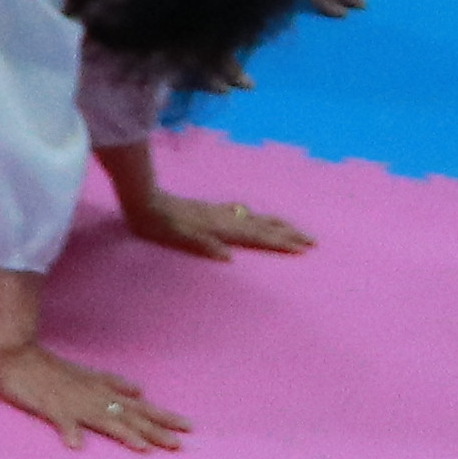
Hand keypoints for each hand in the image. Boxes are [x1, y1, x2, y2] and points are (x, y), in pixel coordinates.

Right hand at [0, 334, 188, 451]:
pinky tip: (77, 445)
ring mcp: (73, 402)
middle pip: (129, 416)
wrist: (16, 353)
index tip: (189, 427)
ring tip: (145, 448)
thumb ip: (112, 382)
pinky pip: (61, 421)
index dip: (163, 416)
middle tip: (178, 445)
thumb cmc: (50, 367)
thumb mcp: (86, 374)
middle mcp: (94, 396)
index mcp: (102, 390)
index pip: (140, 406)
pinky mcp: (49, 406)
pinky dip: (70, 431)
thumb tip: (139, 390)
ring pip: (104, 419)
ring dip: (124, 433)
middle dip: (154, 430)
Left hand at [127, 189, 312, 261]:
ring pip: (256, 218)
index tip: (303, 249)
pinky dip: (255, 217)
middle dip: (289, 233)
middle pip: (264, 225)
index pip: (258, 237)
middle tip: (313, 241)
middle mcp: (225, 218)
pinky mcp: (209, 210)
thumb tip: (229, 258)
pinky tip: (253, 215)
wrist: (144, 200)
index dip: (280, 243)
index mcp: (222, 228)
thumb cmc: (159, 224)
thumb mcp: (178, 237)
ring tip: (294, 229)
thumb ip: (203, 245)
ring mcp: (219, 212)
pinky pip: (241, 213)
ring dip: (277, 224)